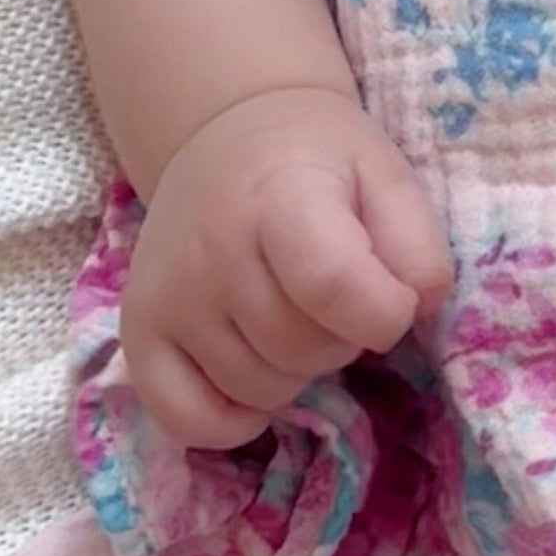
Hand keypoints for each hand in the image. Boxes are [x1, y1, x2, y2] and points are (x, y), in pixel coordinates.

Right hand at [120, 85, 450, 447]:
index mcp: (278, 198)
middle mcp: (211, 252)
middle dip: (341, 338)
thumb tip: (417, 306)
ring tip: (290, 314)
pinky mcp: (139, 334)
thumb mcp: (385, 175)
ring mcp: (169, 297)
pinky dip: (229, 420)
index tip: (394, 300)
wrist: (226, 135)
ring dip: (294, 371)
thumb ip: (416, 241)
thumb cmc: (318, 163)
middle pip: (300, 349)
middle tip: (334, 297)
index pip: (330, 285)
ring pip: (257, 389)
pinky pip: (184, 418)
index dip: (384, 312)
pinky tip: (253, 378)